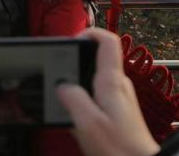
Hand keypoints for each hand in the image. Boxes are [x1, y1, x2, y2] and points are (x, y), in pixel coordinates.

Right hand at [56, 28, 160, 155]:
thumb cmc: (120, 150)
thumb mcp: (88, 124)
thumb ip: (72, 98)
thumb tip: (61, 85)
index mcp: (112, 81)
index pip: (107, 40)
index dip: (89, 33)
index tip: (70, 42)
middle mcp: (118, 84)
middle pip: (95, 59)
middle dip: (73, 65)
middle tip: (58, 79)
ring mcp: (119, 97)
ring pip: (93, 78)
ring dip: (77, 86)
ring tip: (65, 104)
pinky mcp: (117, 110)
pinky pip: (95, 95)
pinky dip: (83, 100)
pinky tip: (76, 119)